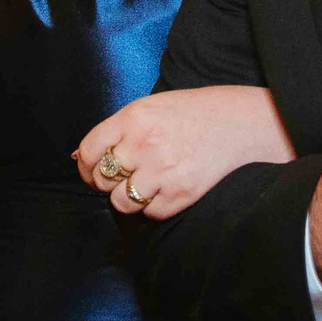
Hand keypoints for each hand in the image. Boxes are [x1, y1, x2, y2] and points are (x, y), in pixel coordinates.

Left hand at [76, 85, 295, 218]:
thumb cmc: (196, 113)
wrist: (242, 123)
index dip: (86, 165)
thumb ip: (118, 130)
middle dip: (108, 181)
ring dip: (129, 198)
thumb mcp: (152, 107)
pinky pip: (150, 213)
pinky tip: (168, 188)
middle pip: (102, 178)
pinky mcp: (181, 193)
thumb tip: (78, 157)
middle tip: (125, 176)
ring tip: (147, 184)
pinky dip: (155, 206)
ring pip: (121, 201)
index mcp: (134, 117)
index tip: (93, 169)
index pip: (88, 150)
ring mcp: (163, 170)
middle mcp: (144, 144)